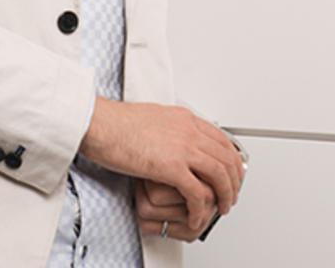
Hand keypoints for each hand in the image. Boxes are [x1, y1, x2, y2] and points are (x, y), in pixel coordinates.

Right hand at [80, 100, 244, 230]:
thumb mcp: (154, 118)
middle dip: (234, 180)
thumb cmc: (117, 122)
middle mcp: (189, 131)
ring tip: (222, 207)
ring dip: (225, 195)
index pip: (222, 139)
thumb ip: (170, 128)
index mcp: (186, 119)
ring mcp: (183, 148)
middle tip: (231, 194)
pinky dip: (202, 207)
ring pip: (219, 174)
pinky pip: (197, 192)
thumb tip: (174, 138)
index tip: (233, 172)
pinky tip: (198, 216)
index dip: (232, 159)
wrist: (101, 124)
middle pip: (226, 157)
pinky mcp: (171, 167)